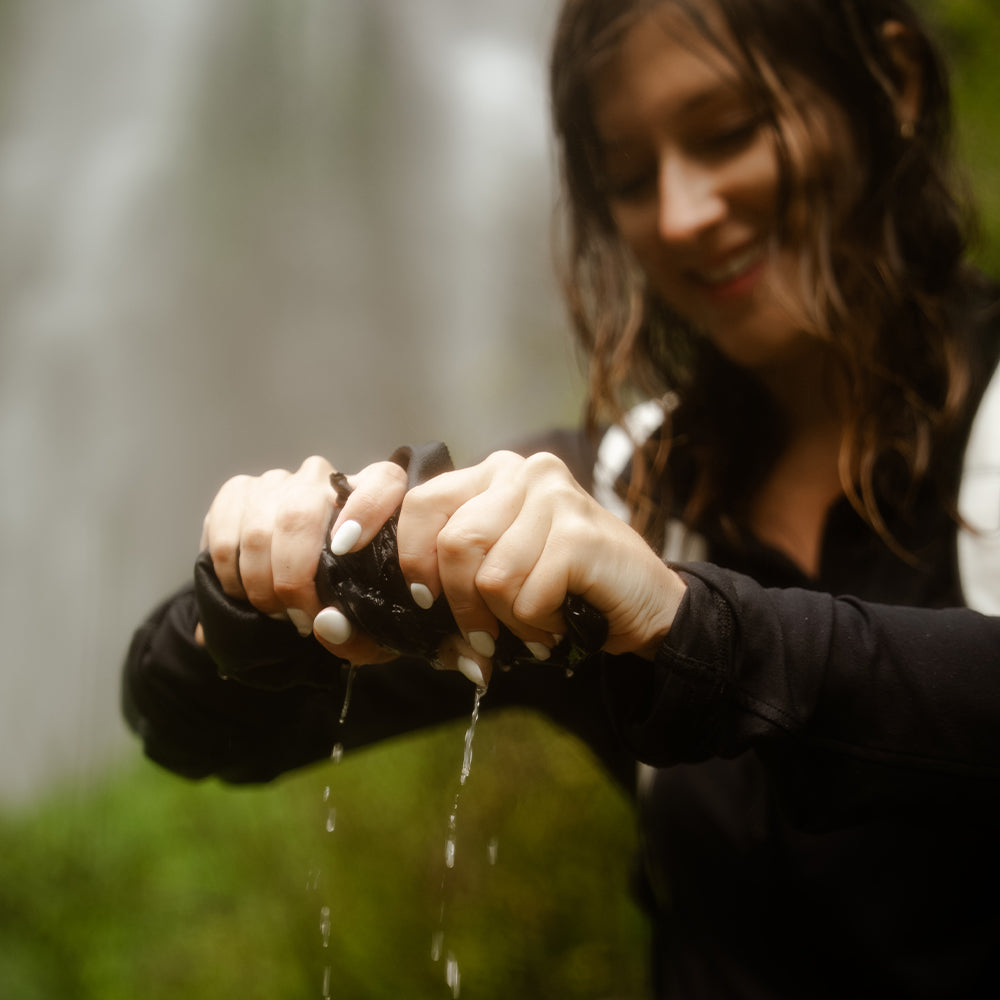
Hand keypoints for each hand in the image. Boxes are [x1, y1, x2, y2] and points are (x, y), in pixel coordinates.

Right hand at [199, 455, 407, 662]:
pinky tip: (246, 594)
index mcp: (376, 498)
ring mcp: (279, 481)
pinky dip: (231, 575)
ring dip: (260, 584)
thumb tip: (327, 623)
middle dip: (293, 578)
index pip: (382, 482)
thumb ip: (358, 636)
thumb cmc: (346, 604)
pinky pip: (225, 535)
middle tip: (299, 618)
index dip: (367, 508)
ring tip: (276, 612)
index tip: (346, 548)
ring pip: (259, 530)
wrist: (298, 589)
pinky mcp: (239, 491)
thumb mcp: (365, 630)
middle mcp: (326, 479)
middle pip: (300, 514)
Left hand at [395, 451, 687, 682]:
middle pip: (453, 544)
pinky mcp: (579, 532)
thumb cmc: (564, 590)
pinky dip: (537, 626)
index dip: (404, 551)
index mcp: (493, 474)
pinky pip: (526, 597)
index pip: (422, 501)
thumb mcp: (498, 570)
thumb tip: (399, 609)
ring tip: (535, 624)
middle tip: (481, 638)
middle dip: (460, 606)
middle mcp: (522, 471)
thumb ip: (451, 575)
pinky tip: (561, 620)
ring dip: (507, 620)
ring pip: (489, 577)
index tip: (408, 589)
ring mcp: (554, 496)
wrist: (646, 604)